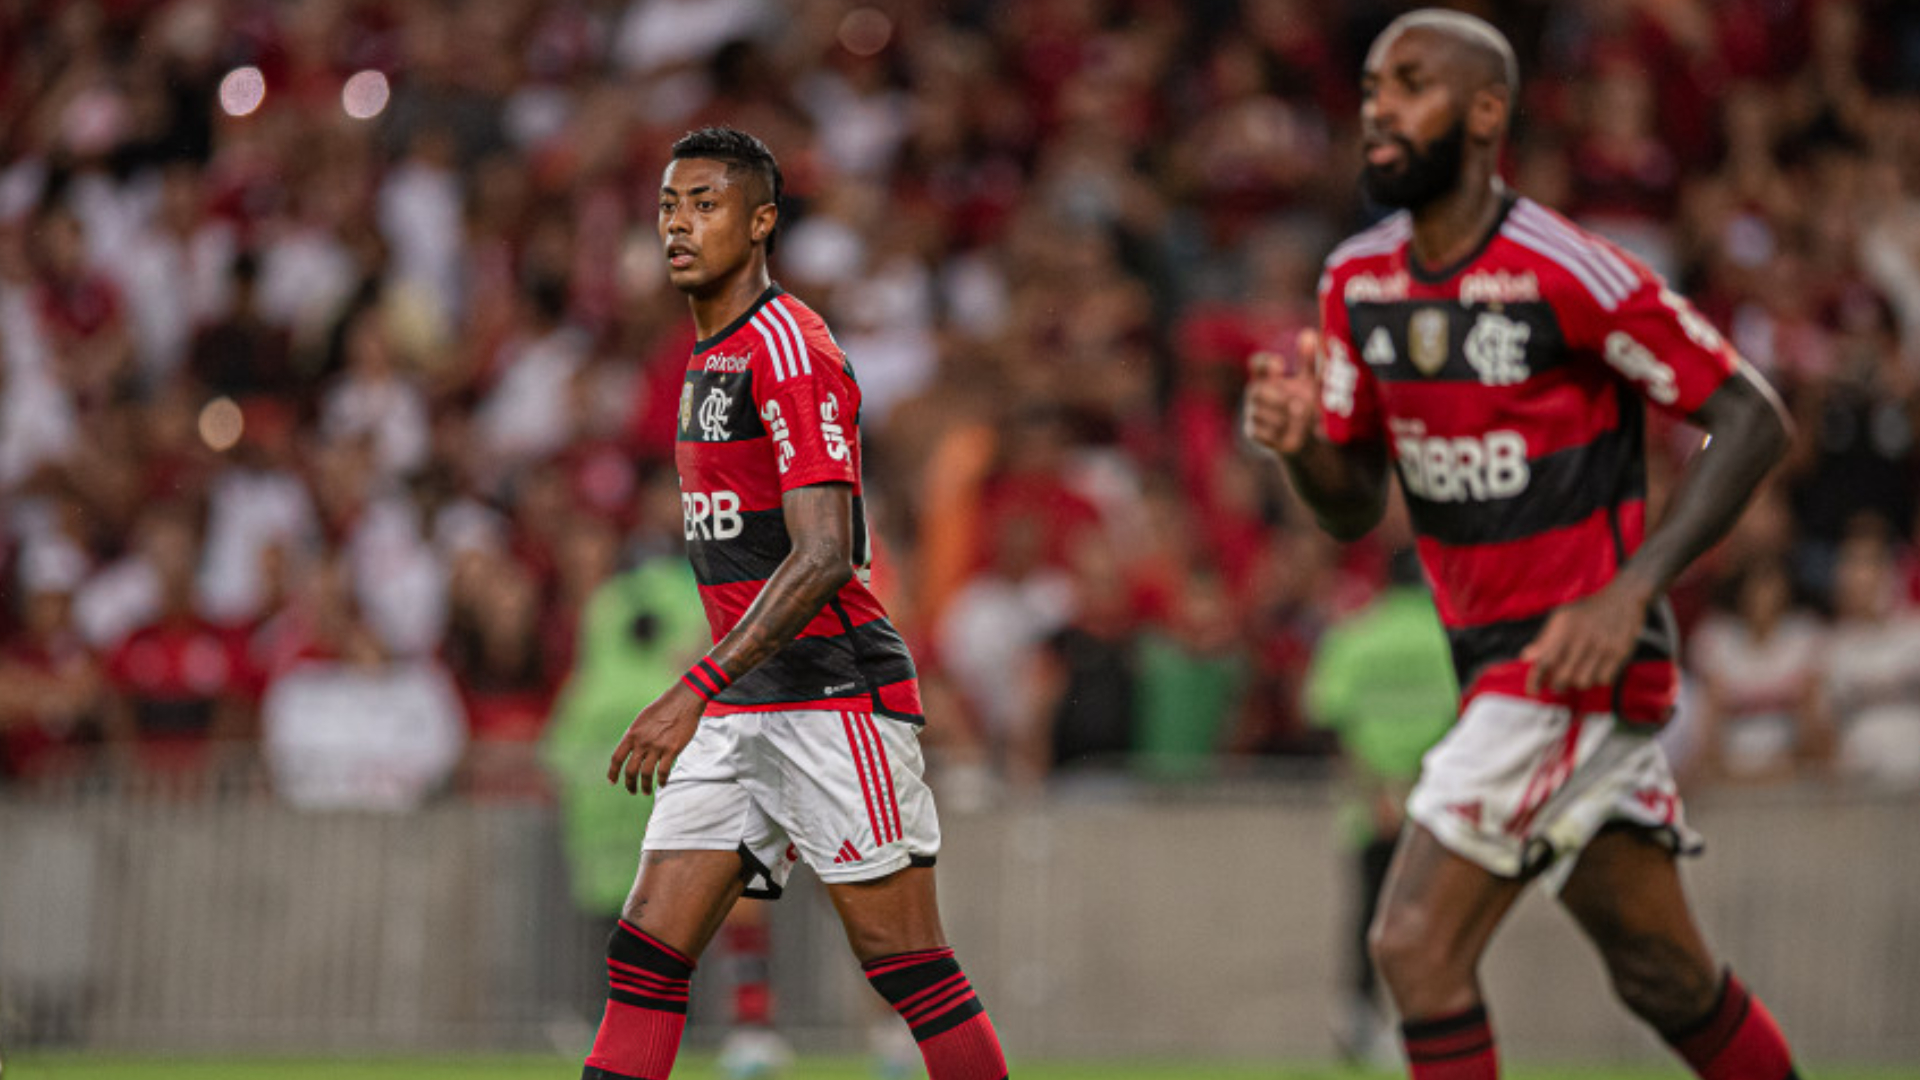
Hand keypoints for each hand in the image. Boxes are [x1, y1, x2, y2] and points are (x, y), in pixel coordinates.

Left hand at [608, 683, 704, 794]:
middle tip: (632, 790)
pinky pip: (663, 771)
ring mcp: (657, 747)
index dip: (613, 772)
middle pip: (630, 770)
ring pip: (646, 774)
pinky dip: (661, 780)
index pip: (617, 758)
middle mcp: (642, 742)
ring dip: (644, 786)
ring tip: (645, 792)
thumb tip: (631, 749)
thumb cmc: (663, 707)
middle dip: (629, 784)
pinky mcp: (672, 750)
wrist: (683, 701)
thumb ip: (636, 735)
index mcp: (632, 734)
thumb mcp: (642, 719)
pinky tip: (662, 784)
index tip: (612, 781)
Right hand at [1244, 329, 1323, 456]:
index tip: (1280, 364)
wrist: (1306, 437)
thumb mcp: (1310, 382)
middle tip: (1298, 402)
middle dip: (1277, 397)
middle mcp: (1256, 393)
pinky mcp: (1254, 433)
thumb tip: (1308, 333)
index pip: (1257, 364)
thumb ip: (1308, 361)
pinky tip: (1296, 431)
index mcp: (1268, 376)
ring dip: (1284, 415)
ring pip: (1261, 413)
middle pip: (1256, 390)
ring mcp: (1253, 413)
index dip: (1264, 363)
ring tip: (1303, 416)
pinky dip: (1282, 432)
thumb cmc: (1306, 403)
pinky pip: (1265, 431)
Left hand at [1520, 575, 1655, 694]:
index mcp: (1564, 628)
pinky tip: (1596, 670)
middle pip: (1563, 677)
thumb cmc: (1587, 611)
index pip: (1545, 660)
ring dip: (1578, 683)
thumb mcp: (1561, 617)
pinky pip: (1604, 680)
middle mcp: (1582, 638)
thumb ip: (1544, 639)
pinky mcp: (1619, 653)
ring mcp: (1601, 646)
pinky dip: (1598, 680)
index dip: (1535, 680)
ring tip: (1578, 674)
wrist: (1622, 598)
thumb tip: (1526, 657)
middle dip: (1557, 686)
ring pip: (1583, 682)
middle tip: (1557, 685)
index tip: (1532, 691)